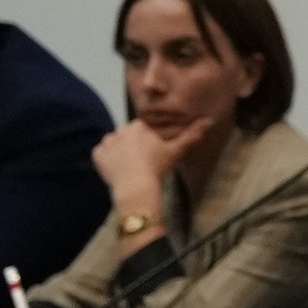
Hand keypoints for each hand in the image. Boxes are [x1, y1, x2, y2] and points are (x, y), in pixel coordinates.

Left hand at [90, 118, 206, 217]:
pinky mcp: (97, 154)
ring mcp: (107, 142)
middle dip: (133, 146)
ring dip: (119, 152)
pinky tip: (117, 170)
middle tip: (142, 162)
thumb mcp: (177, 151)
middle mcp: (121, 129)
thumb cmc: (158, 167)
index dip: (148, 141)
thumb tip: (209, 120)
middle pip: (127, 135)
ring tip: (129, 166)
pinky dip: (107, 161)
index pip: (143, 129)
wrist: (137, 187)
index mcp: (140, 125)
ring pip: (114, 144)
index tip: (152, 153)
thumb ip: (191, 135)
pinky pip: (102, 154)